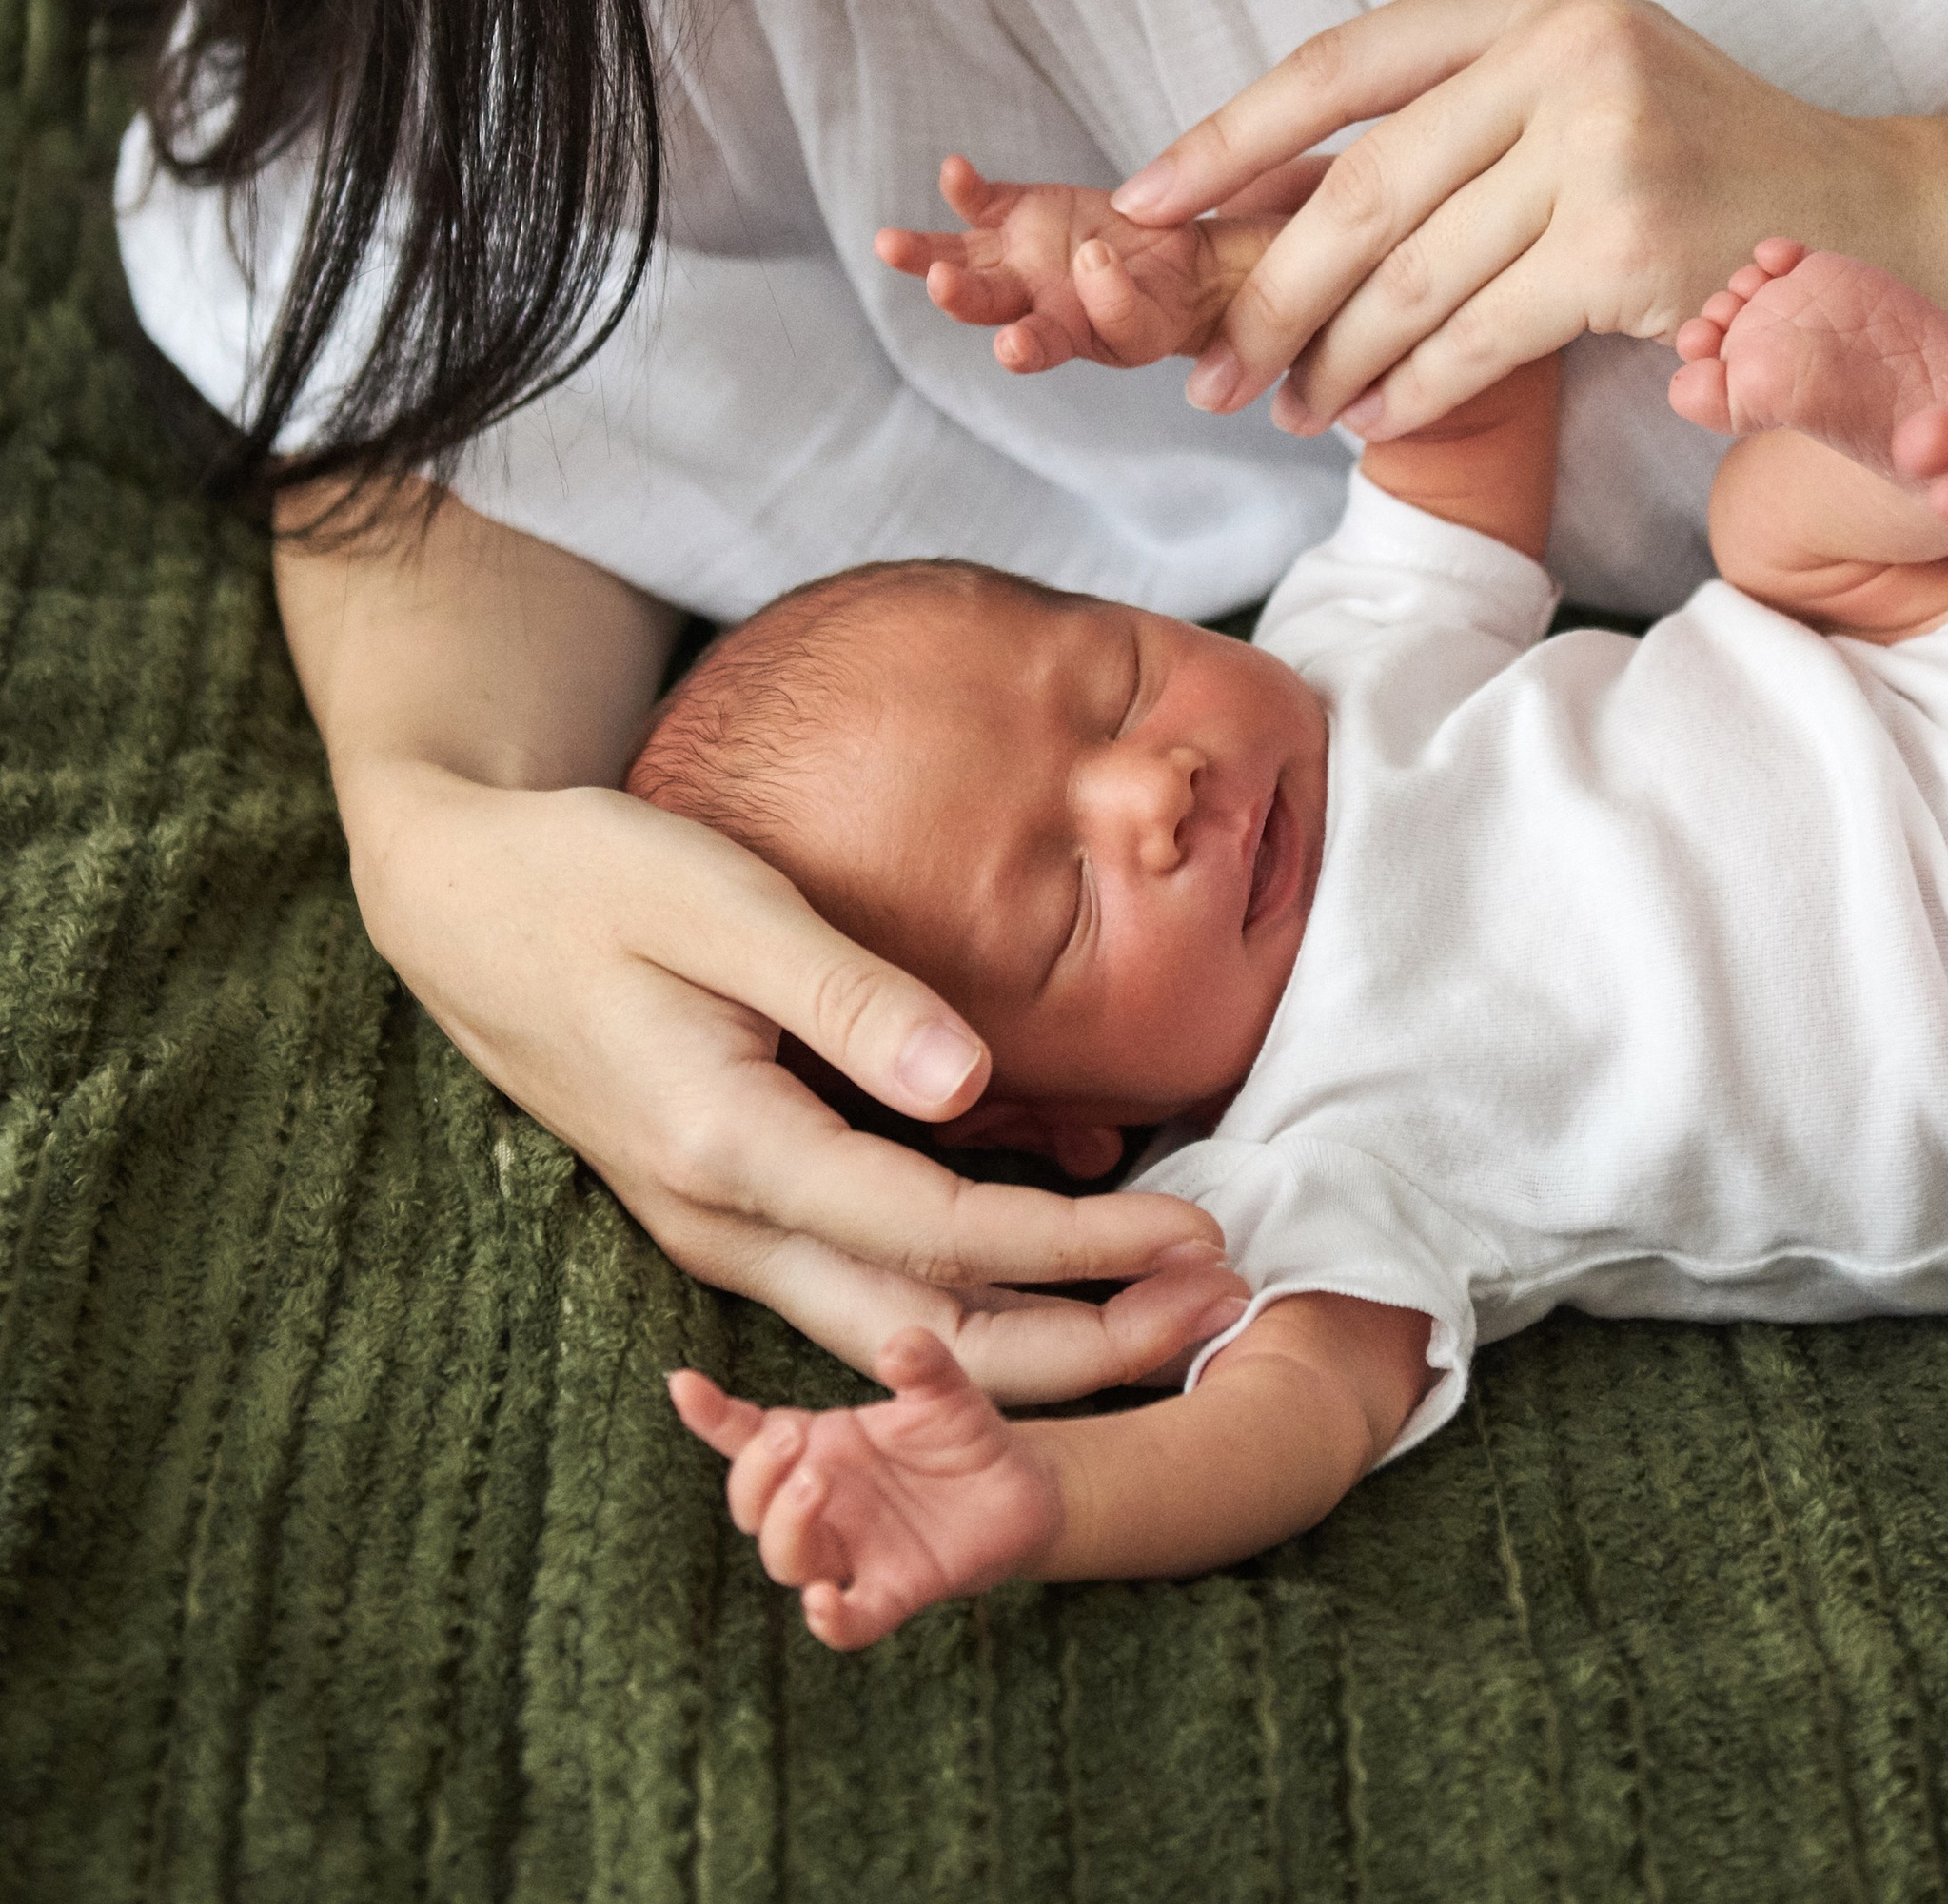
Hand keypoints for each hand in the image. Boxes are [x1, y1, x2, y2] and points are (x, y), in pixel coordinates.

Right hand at [347, 760, 1235, 1397]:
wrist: (461, 902)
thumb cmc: (590, 876)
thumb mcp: (716, 900)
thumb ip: (843, 996)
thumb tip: (969, 1085)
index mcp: (723, 1146)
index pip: (930, 1231)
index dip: (1071, 1245)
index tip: (1192, 1232)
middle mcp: (719, 1222)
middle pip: (922, 1332)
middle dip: (1078, 1340)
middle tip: (1217, 1309)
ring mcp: (716, 1230)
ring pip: (891, 1332)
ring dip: (1031, 1336)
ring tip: (1164, 1311)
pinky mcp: (725, 1208)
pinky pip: (858, 1289)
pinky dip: (964, 1300)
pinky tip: (1055, 1266)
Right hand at [671, 1335, 1065, 1646]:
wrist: (1021, 1491)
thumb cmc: (962, 1435)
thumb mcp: (945, 1386)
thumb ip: (922, 1363)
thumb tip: (896, 1347)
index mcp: (820, 1447)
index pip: (747, 1435)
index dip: (711, 1415)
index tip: (682, 1383)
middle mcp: (822, 1504)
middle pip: (750, 1503)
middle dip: (755, 1472)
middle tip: (792, 1436)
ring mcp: (852, 1552)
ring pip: (785, 1559)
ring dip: (786, 1525)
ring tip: (816, 1481)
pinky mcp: (893, 1592)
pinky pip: (851, 1622)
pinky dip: (832, 1620)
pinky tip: (824, 1603)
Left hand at [875, 154, 1236, 372]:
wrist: (1173, 268)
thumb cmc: (1203, 286)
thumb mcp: (1228, 298)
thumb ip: (1230, 296)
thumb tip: (1250, 304)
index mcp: (1113, 337)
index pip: (1097, 331)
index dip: (1096, 298)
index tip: (1098, 260)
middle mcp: (1058, 313)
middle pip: (1009, 319)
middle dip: (974, 304)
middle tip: (947, 289)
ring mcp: (1027, 271)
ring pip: (971, 277)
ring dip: (933, 264)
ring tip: (891, 245)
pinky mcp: (1016, 224)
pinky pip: (980, 212)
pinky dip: (963, 191)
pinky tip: (952, 169)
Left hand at [1111, 0, 1944, 438]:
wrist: (1883, 224)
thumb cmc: (1710, 170)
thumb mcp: (1583, 89)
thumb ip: (1454, 119)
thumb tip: (1262, 199)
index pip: (1341, 63)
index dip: (1226, 136)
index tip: (1140, 199)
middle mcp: (1567, 45)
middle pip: (1361, 185)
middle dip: (1268, 290)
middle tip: (1211, 366)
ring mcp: (1603, 142)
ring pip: (1410, 275)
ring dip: (1332, 359)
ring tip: (1290, 409)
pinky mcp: (1630, 246)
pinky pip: (1476, 337)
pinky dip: (1411, 391)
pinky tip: (1376, 422)